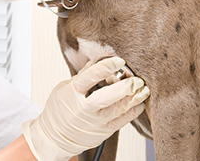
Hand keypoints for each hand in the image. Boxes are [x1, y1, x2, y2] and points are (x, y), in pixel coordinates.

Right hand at [22, 57, 148, 160]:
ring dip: (134, 98)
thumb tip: (99, 61)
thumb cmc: (59, 109)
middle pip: (107, 97)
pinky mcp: (105, 131)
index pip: (90, 77)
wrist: (55, 138)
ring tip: (144, 89)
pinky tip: (139, 102)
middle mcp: (85, 108)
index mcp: (73, 93)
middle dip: (124, 88)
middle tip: (136, 79)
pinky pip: (123, 121)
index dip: (105, 67)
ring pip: (118, 110)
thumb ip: (83, 75)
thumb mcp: (65, 88)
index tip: (119, 60)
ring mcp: (96, 121)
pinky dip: (133, 110)